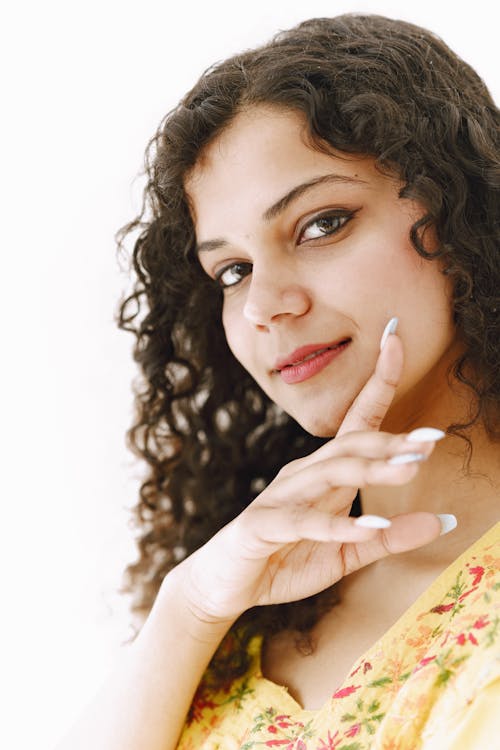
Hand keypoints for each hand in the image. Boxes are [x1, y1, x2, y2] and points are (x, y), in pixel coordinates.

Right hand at [176, 330, 443, 623]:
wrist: (226, 585)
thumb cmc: (285, 560)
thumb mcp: (346, 554)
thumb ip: (389, 538)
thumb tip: (444, 520)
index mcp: (324, 475)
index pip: (357, 422)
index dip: (379, 381)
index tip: (396, 338)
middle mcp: (303, 475)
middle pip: (350, 445)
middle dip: (390, 439)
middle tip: (431, 438)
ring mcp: (281, 497)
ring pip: (330, 473)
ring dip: (371, 469)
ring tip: (410, 469)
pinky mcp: (264, 526)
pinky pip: (303, 522)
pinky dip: (337, 525)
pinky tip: (368, 528)